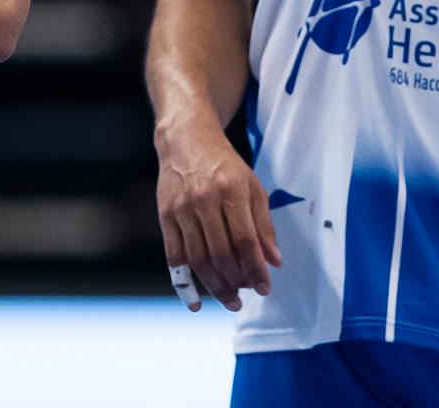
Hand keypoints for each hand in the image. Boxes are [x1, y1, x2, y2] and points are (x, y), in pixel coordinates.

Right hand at [155, 124, 281, 312]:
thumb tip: (273, 261)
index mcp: (231, 190)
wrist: (185, 139)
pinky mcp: (165, 214)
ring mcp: (182, 208)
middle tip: (246, 295)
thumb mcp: (252, 186)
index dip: (256, 268)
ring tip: (229, 300)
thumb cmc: (223, 165)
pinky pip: (174, 255)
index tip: (265, 287)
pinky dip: (184, 282)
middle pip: (221, 253)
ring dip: (215, 286)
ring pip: (198, 258)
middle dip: (237, 281)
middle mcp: (204, 200)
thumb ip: (264, 224)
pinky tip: (196, 301)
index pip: (245, 240)